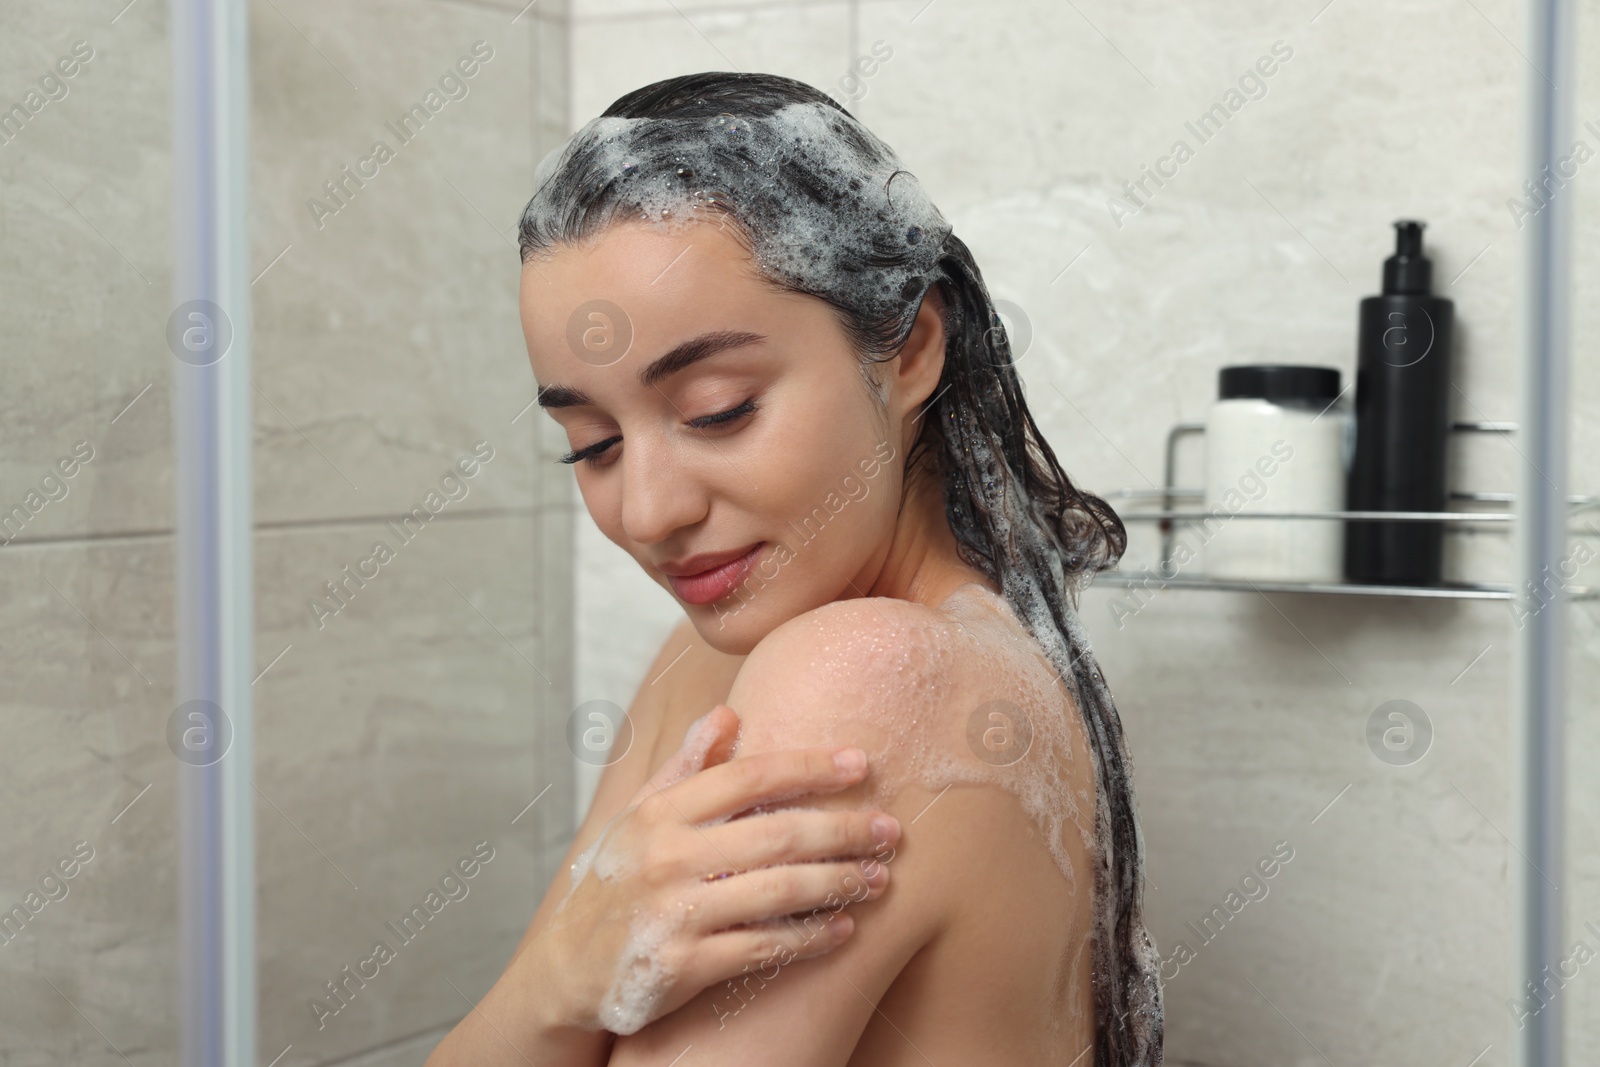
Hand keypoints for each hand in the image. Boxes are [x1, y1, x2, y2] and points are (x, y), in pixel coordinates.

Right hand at [535, 704, 900, 1035]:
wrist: (564, 970)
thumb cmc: (614, 883)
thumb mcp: (637, 816)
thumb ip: (686, 767)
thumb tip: (728, 712)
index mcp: (659, 813)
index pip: (747, 777)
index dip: (808, 767)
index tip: (859, 764)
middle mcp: (666, 858)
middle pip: (776, 834)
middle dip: (842, 829)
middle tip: (890, 829)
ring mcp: (674, 913)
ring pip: (778, 891)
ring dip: (838, 883)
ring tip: (878, 878)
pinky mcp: (683, 965)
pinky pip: (764, 946)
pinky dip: (810, 938)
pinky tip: (843, 929)